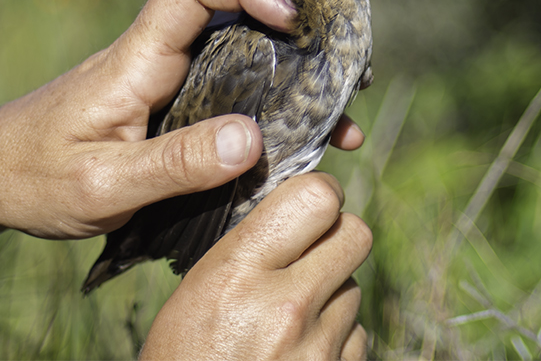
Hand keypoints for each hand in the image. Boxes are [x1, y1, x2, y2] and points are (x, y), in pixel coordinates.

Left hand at [0, 0, 362, 239]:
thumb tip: (252, 139)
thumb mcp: (102, 187)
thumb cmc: (35, 178)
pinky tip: (304, 140)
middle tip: (346, 77)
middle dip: (298, 34)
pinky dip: (276, 106)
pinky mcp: (177, 103)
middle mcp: (161, 55)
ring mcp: (172, 78)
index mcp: (138, 59)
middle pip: (238, 10)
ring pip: (247, 52)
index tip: (288, 18)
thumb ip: (174, 165)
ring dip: (297, 76)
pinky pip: (237, 89)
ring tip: (340, 120)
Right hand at [142, 172, 371, 360]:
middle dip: (337, 236)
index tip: (308, 206)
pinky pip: (356, 335)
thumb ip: (250, 244)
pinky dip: (336, 337)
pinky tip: (298, 351)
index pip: (317, 197)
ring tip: (289, 317)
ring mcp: (316, 349)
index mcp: (238, 273)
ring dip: (333, 292)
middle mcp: (285, 307)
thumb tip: (301, 203)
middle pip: (356, 234)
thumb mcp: (196, 292)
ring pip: (355, 286)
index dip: (318, 195)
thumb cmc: (184, 360)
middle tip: (310, 251)